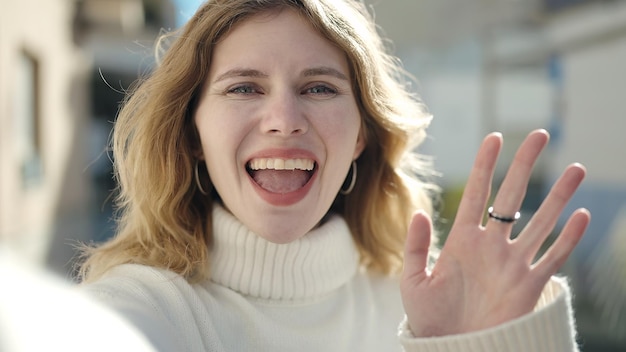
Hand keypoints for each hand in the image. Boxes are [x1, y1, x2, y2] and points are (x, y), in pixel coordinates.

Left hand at [400, 129, 590, 336]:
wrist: (453, 349)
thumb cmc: (429, 319)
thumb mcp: (414, 282)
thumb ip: (416, 247)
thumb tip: (419, 212)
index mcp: (462, 240)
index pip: (476, 194)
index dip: (485, 165)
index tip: (494, 138)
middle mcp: (491, 246)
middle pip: (512, 197)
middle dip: (525, 166)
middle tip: (540, 135)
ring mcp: (513, 264)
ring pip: (541, 222)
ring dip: (558, 196)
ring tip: (575, 169)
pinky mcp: (528, 286)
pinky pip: (553, 258)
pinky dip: (569, 239)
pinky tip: (582, 215)